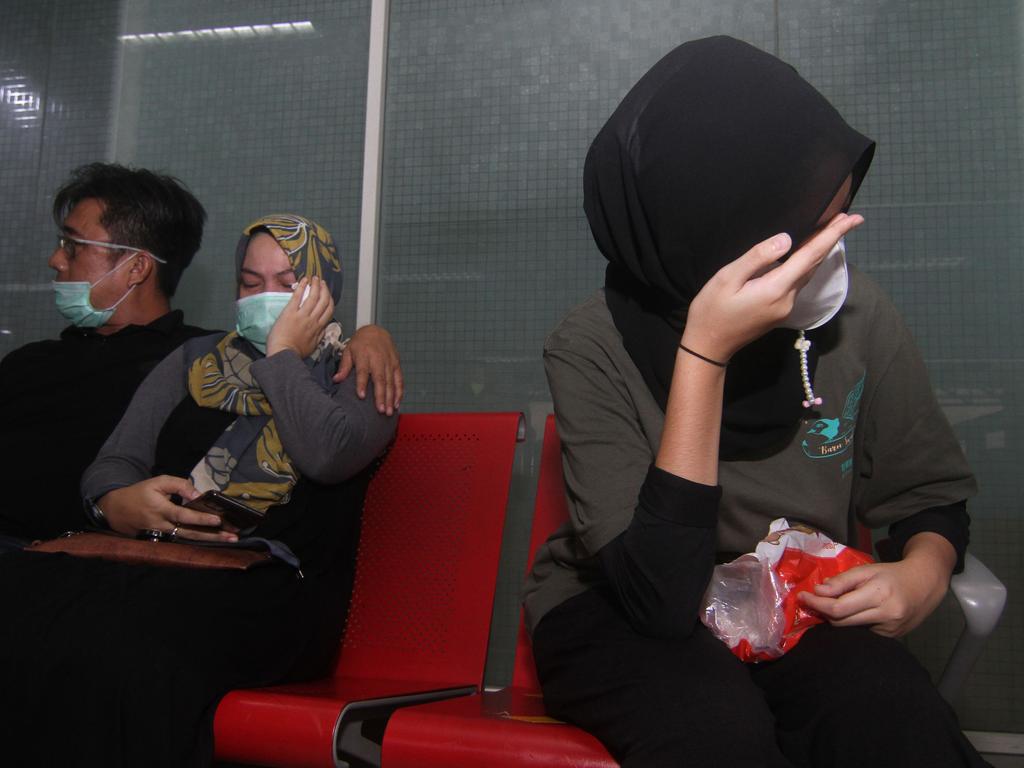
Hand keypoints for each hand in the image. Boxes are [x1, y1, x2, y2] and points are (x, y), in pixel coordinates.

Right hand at [98, 475, 237, 542]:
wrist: (116, 510)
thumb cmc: (140, 493)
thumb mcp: (157, 482)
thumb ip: (179, 485)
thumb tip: (198, 494)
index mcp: (161, 510)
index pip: (184, 516)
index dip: (200, 519)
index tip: (217, 520)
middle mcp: (163, 526)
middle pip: (191, 533)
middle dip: (213, 536)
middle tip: (234, 536)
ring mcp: (162, 535)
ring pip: (189, 539)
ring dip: (210, 541)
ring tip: (230, 540)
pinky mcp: (162, 539)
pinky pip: (183, 541)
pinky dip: (199, 541)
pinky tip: (214, 540)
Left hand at [265, 277, 334, 358]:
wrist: (283, 353)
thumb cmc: (296, 352)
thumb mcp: (313, 346)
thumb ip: (320, 335)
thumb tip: (325, 328)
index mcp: (318, 327)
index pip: (329, 310)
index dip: (330, 299)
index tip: (328, 293)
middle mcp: (313, 319)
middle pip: (323, 301)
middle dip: (324, 289)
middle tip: (322, 282)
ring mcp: (302, 315)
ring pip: (313, 297)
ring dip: (315, 285)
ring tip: (315, 278)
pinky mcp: (290, 312)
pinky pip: (298, 297)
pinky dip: (302, 287)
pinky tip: (304, 280)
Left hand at [333, 324, 402, 414]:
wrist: (376, 331)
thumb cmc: (361, 342)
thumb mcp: (349, 350)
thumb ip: (344, 366)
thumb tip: (336, 379)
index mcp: (365, 355)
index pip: (363, 371)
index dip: (362, 384)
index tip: (362, 396)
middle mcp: (378, 359)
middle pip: (380, 380)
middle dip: (381, 396)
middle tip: (380, 410)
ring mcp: (389, 362)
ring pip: (391, 382)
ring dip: (390, 398)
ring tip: (388, 411)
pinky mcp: (396, 365)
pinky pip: (399, 380)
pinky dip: (399, 392)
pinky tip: (396, 403)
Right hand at [681, 213, 863, 362]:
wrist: (708, 346)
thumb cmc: (711, 310)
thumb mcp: (726, 278)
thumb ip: (757, 257)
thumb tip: (786, 239)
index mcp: (776, 288)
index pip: (811, 256)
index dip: (832, 236)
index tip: (852, 219)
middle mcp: (787, 299)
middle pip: (814, 264)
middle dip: (832, 240)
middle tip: (848, 218)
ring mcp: (785, 307)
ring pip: (808, 274)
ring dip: (821, 252)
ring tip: (832, 231)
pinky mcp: (779, 311)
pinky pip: (798, 282)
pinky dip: (807, 264)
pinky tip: (806, 254)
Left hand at [797, 533, 955, 636]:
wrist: (925, 585)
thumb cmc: (892, 574)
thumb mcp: (866, 570)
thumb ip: (842, 581)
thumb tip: (818, 592)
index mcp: (879, 594)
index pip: (839, 607)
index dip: (817, 604)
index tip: (802, 597)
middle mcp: (886, 615)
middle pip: (842, 622)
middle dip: (823, 612)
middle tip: (811, 601)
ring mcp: (890, 630)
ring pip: (851, 630)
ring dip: (836, 619)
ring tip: (829, 606)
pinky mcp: (892, 638)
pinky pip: (863, 633)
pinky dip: (852, 624)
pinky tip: (850, 614)